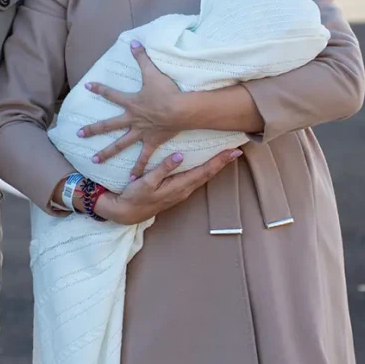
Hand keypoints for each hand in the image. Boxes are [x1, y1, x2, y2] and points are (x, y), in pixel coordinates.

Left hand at [79, 41, 189, 176]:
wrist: (180, 110)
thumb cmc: (167, 91)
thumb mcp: (153, 72)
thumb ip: (142, 57)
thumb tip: (133, 41)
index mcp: (131, 103)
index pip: (111, 94)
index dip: (99, 89)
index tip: (88, 87)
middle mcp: (132, 119)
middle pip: (108, 125)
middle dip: (93, 129)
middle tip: (79, 134)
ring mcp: (140, 133)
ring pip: (120, 145)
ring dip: (107, 152)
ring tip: (94, 160)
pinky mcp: (151, 142)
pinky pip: (143, 158)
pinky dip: (138, 169)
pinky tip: (131, 180)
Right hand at [96, 148, 241, 224]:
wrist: (127, 213)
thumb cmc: (135, 197)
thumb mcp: (147, 181)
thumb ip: (163, 168)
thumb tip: (179, 155)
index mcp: (179, 186)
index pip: (204, 171)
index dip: (219, 161)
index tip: (232, 151)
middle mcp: (184, 190)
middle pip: (208, 174)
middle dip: (223, 162)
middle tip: (236, 150)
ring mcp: (181, 192)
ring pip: (204, 177)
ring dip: (216, 166)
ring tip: (226, 156)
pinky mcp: (177, 191)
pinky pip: (196, 179)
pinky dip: (206, 170)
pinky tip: (208, 165)